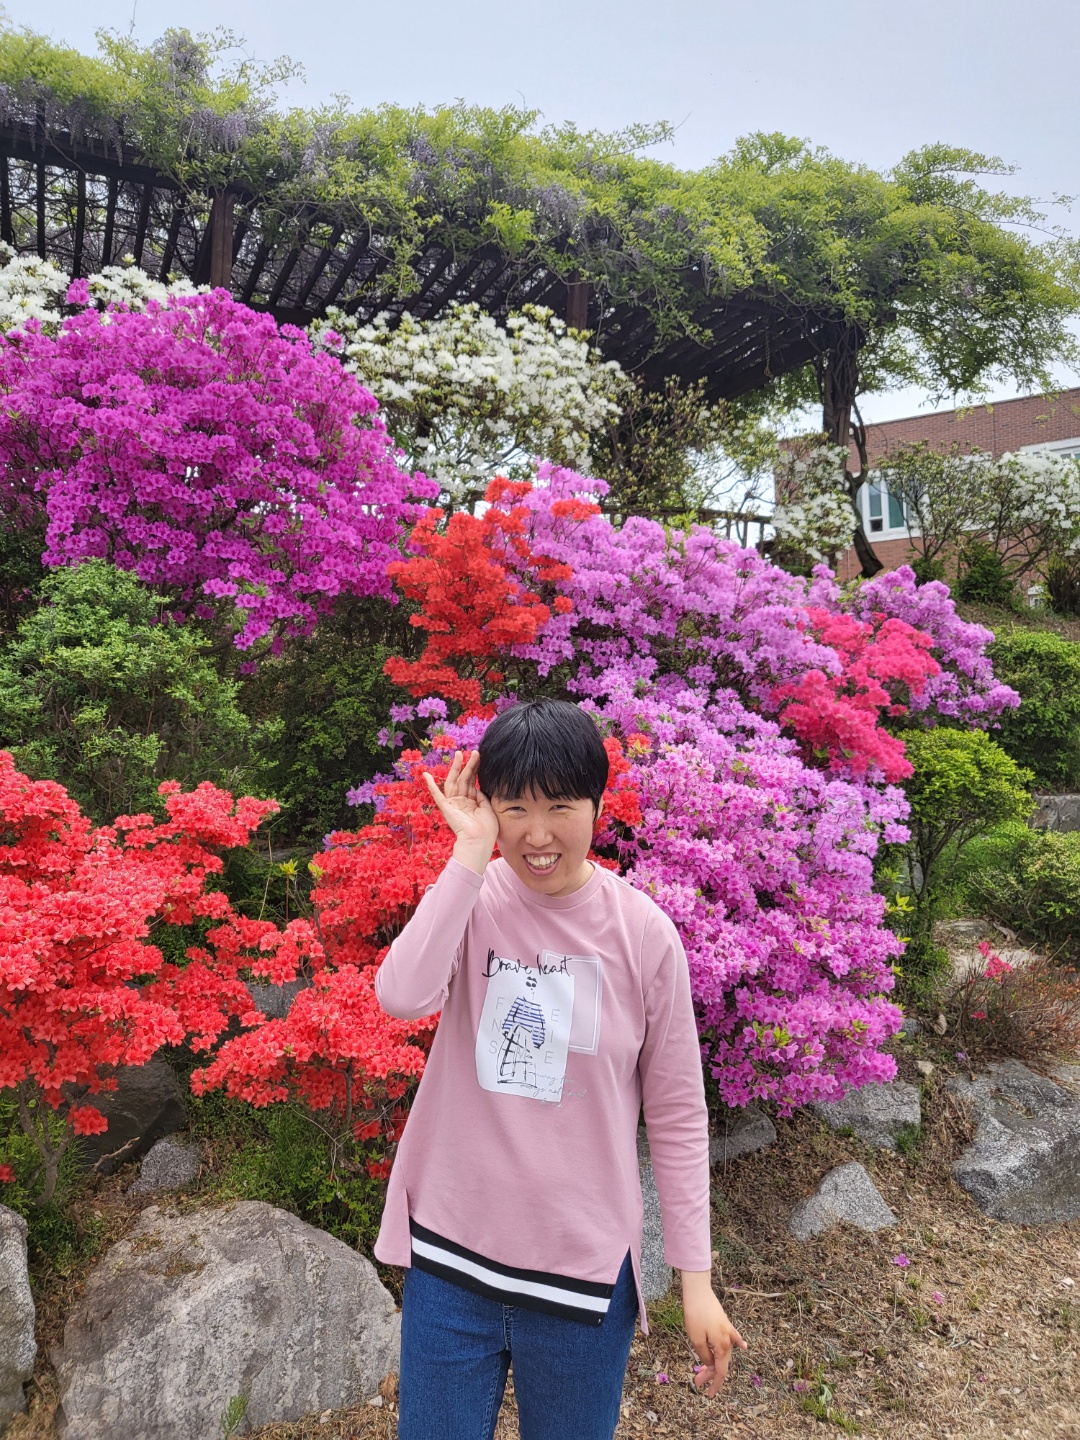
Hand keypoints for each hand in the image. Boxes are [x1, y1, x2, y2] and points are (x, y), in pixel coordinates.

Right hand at [423, 750, 499, 869]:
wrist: (479, 841)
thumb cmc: (486, 829)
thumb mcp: (488, 808)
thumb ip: (482, 796)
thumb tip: (477, 787)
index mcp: (472, 803)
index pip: (472, 783)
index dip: (475, 770)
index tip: (479, 757)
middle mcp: (462, 802)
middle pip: (464, 779)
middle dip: (468, 765)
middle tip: (472, 751)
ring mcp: (453, 804)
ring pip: (454, 782)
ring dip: (455, 768)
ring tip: (459, 754)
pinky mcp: (446, 807)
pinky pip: (437, 795)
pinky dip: (431, 785)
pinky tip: (426, 775)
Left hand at [681, 1272, 746, 1398]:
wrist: (698, 1290)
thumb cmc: (695, 1314)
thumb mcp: (696, 1339)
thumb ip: (705, 1355)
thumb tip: (711, 1364)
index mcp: (722, 1346)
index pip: (721, 1371)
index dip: (715, 1384)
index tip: (708, 1395)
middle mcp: (728, 1340)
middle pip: (722, 1363)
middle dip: (710, 1375)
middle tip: (696, 1381)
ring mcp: (727, 1330)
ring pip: (724, 1353)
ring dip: (714, 1364)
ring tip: (702, 1371)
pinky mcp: (724, 1323)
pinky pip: (732, 1338)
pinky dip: (736, 1345)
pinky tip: (743, 1347)